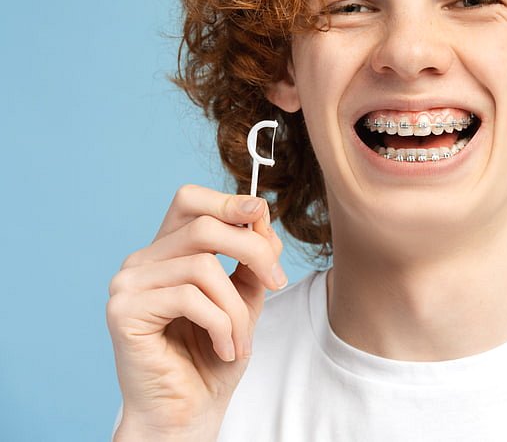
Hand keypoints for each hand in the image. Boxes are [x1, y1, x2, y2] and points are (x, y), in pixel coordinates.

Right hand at [107, 184, 285, 440]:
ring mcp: (127, 285)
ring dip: (236, 307)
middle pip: (204, 227)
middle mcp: (141, 261)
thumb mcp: (245, 298)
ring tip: (241, 340)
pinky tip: (224, 348)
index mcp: (166, 252)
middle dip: (252, 251)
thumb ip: (252, 258)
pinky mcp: (124, 312)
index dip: (227, 200)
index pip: (189, 200)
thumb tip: (261, 215)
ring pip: (202, 266)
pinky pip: (189, 298)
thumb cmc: (213, 358)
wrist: (188, 413)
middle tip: (277, 283)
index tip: (262, 214)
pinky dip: (220, 324)